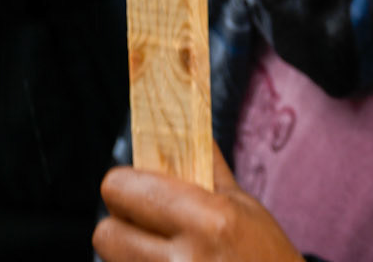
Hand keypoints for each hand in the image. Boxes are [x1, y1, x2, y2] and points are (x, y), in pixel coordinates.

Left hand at [95, 148, 305, 261]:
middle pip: (106, 235)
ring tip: (163, 251)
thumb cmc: (266, 258)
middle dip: (120, 226)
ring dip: (131, 255)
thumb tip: (185, 124)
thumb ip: (208, 168)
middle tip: (144, 224)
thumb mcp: (245, 208)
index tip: (134, 188)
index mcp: (208, 220)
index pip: (124, 190)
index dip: (124, 185)